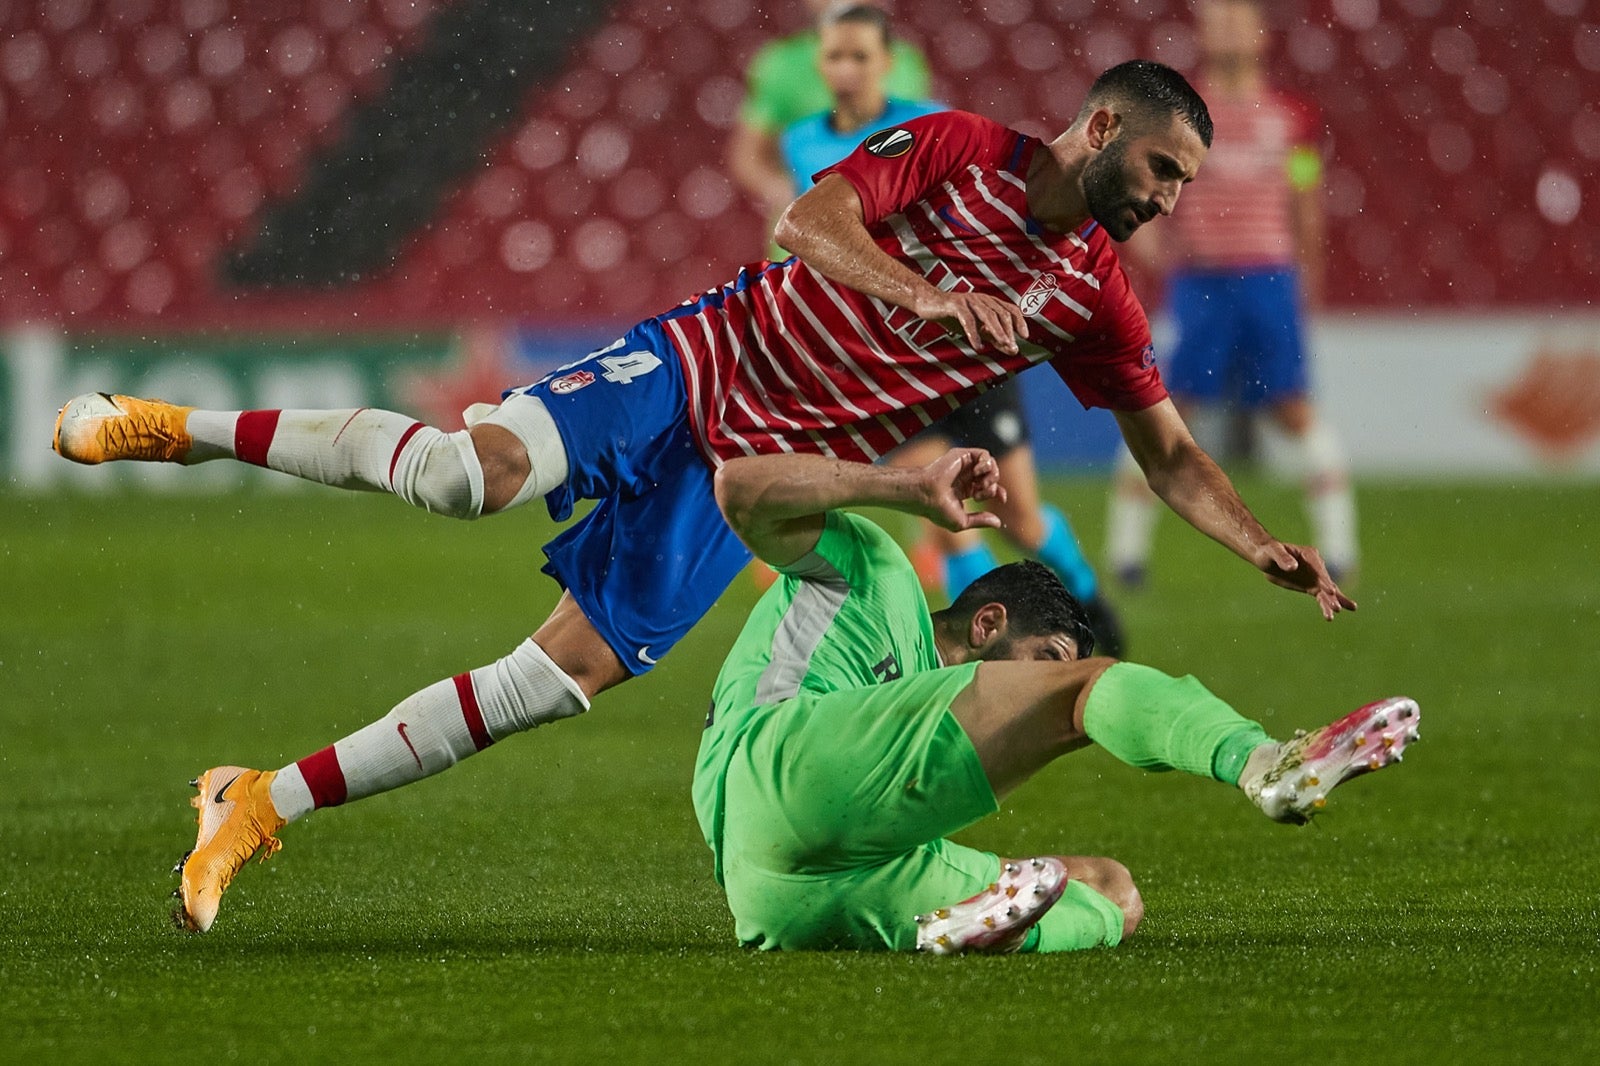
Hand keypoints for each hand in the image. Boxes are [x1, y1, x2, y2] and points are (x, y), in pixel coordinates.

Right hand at [914, 289, 1028, 354]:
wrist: (928, 303)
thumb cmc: (953, 316)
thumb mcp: (977, 329)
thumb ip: (994, 337)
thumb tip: (1013, 349)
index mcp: (989, 302)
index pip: (1011, 309)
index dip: (1020, 322)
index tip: (1025, 336)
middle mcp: (982, 299)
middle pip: (1001, 313)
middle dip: (1009, 331)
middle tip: (1013, 346)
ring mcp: (969, 300)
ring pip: (988, 315)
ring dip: (997, 331)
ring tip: (1003, 344)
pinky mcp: (956, 304)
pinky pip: (968, 320)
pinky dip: (974, 334)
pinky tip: (978, 346)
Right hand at [917, 448, 1006, 531]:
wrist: (926, 494)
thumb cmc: (938, 510)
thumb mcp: (962, 521)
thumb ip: (980, 521)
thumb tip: (998, 523)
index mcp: (965, 490)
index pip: (988, 488)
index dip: (998, 492)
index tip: (1002, 499)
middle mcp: (966, 477)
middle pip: (992, 477)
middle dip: (993, 487)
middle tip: (980, 495)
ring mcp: (964, 465)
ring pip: (991, 464)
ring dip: (992, 475)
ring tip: (981, 484)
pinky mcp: (962, 455)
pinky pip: (984, 454)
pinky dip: (987, 463)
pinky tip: (978, 472)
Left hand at [1258, 541, 1356, 619]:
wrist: (1266, 558)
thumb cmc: (1268, 552)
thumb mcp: (1273, 552)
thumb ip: (1283, 558)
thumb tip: (1293, 567)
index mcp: (1309, 555)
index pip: (1319, 569)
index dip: (1324, 581)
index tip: (1330, 591)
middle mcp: (1316, 566)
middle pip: (1326, 582)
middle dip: (1331, 595)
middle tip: (1336, 607)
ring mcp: (1315, 577)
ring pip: (1326, 591)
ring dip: (1332, 602)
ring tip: (1337, 612)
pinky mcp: (1311, 586)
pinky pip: (1321, 596)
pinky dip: (1327, 605)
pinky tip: (1333, 615)